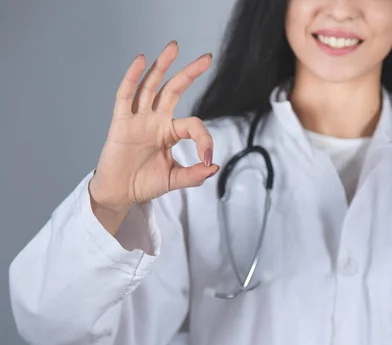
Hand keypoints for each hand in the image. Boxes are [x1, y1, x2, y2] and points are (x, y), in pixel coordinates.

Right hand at [89, 41, 218, 232]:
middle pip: (173, 90)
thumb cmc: (144, 183)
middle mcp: (155, 121)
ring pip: (151, 86)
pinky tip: (141, 60)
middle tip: (207, 57)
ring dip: (162, 66)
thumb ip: (194, 175)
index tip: (207, 158)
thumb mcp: (174, 179)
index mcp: (170, 132)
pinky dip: (132, 77)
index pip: (193, 125)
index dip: (204, 139)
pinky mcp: (121, 122)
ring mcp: (138, 119)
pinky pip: (125, 96)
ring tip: (174, 47)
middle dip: (190, 73)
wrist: (120, 193)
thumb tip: (214, 166)